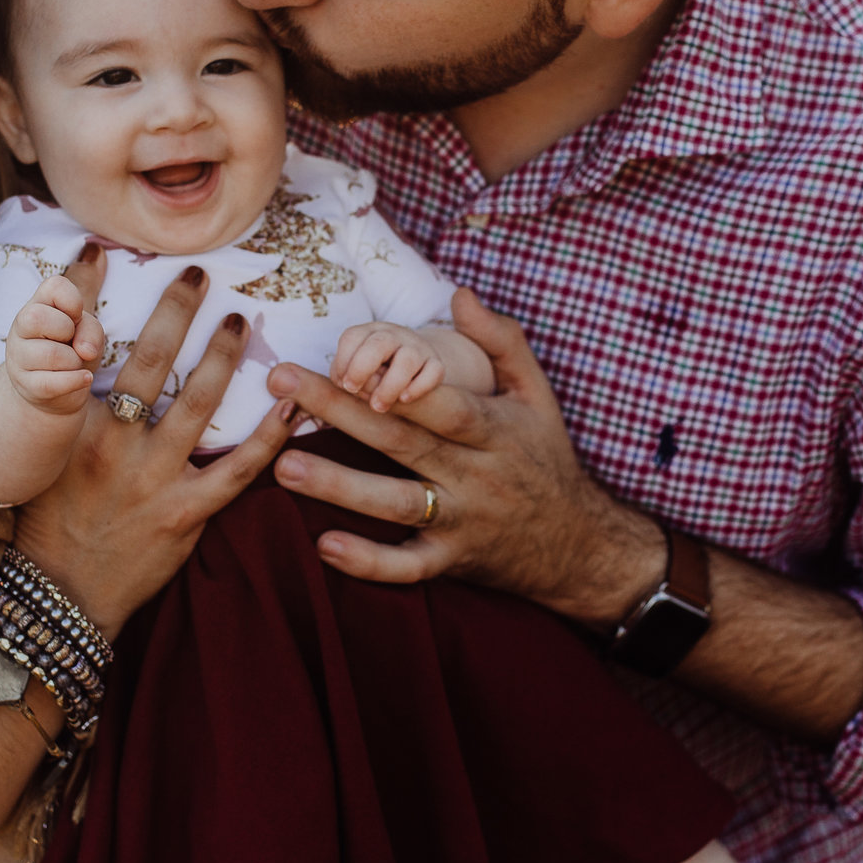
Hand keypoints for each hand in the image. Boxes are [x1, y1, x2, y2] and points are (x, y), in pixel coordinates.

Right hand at [4, 272, 104, 416]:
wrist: (58, 389)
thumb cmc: (73, 349)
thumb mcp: (89, 333)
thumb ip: (92, 330)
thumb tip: (84, 350)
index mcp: (39, 303)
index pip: (54, 286)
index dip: (73, 301)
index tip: (76, 317)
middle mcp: (21, 326)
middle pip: (37, 317)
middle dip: (67, 331)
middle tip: (71, 341)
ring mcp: (18, 357)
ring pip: (50, 354)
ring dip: (74, 361)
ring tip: (75, 363)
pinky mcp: (26, 385)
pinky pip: (51, 383)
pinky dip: (75, 381)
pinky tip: (84, 378)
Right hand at [11, 251, 295, 636]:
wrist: (58, 595)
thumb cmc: (46, 524)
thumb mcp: (40, 459)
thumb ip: (62, 409)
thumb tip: (69, 355)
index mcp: (74, 424)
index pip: (81, 345)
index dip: (84, 294)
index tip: (97, 250)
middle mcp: (115, 444)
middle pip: (151, 360)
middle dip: (175, 309)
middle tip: (198, 274)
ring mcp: (153, 478)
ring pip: (199, 403)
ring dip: (224, 357)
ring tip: (241, 321)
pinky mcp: (185, 514)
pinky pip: (237, 470)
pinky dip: (269, 437)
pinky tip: (292, 407)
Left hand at [266, 289, 665, 627]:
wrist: (579, 546)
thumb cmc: (547, 458)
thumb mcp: (538, 394)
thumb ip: (501, 341)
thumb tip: (460, 294)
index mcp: (495, 430)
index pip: (444, 402)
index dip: (400, 380)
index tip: (348, 351)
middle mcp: (476, 474)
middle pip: (402, 441)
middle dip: (340, 410)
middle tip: (282, 382)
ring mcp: (462, 521)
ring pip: (396, 504)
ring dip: (339, 486)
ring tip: (284, 465)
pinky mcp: (451, 561)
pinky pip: (408, 567)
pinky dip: (369, 562)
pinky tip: (323, 546)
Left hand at [329, 321, 444, 413]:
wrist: (413, 364)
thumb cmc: (375, 370)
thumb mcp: (356, 368)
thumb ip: (347, 374)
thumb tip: (348, 383)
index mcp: (369, 332)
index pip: (353, 337)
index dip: (343, 360)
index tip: (343, 383)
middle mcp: (394, 335)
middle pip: (379, 343)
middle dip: (361, 368)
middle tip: (353, 390)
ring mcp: (417, 348)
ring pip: (407, 359)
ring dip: (389, 385)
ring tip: (378, 406)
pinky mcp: (436, 363)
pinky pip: (434, 371)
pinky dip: (419, 387)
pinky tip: (404, 399)